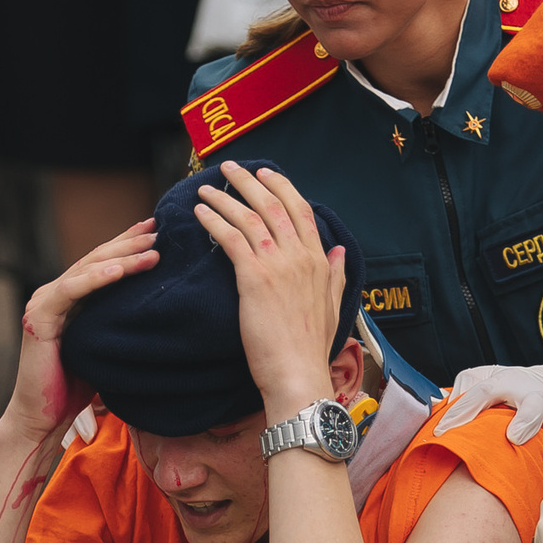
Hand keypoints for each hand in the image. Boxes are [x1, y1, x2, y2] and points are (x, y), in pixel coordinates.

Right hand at [4, 220, 161, 442]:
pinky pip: (70, 290)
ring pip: (87, 269)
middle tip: (159, 230)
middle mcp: (55, 294)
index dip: (127, 245)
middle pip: (96, 259)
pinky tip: (119, 270)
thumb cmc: (76, 387)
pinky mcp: (38, 317)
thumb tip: (162, 313)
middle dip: (129, 243)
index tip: (157, 230)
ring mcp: (44, 302)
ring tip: (152, 249)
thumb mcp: (107, 346)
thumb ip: (121, 323)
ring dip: (121, 257)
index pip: (103, 263)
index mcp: (71, 298)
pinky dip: (95, 278)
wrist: (43, 418)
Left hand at [191, 163, 350, 413]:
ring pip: (250, 216)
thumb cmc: (310, 348)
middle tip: (230, 168)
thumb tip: (341, 250)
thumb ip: (337, 274)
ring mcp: (279, 265)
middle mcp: (301, 257)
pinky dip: (215, 220)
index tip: (265, 174)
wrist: (298, 374)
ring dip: (225, 197)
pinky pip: (232, 238)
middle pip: (274, 205)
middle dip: (250, 181)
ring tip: (206, 187)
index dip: (281, 187)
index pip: (301, 211)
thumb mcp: (334, 306)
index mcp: (320, 262)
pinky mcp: (255, 278)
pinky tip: (201, 212)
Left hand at [437, 359, 542, 485]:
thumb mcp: (484, 378)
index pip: (483, 392)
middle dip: (526, 420)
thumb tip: (438, 410)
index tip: (444, 432)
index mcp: (508, 384)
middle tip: (515, 438)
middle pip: (534, 405)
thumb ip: (462, 389)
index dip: (463, 410)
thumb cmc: (509, 390)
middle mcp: (537, 398)